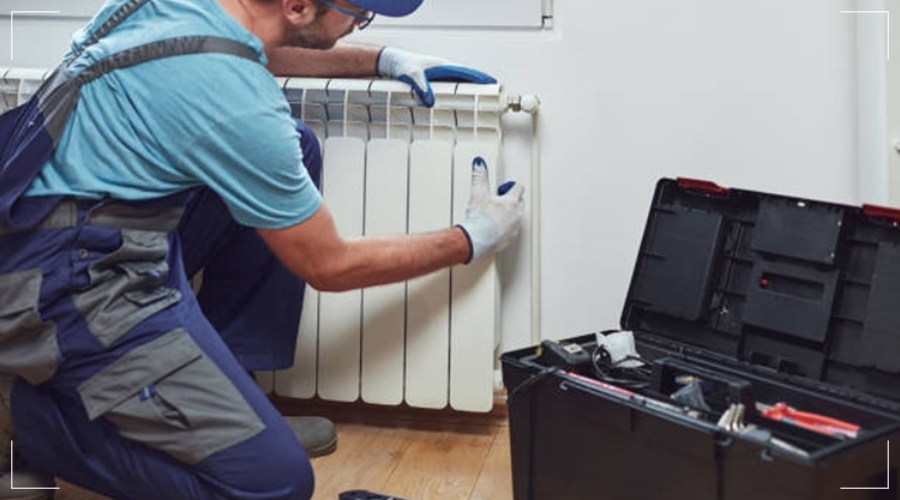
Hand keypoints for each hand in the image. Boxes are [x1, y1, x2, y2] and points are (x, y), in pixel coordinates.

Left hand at [377, 47, 496, 107]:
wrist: (391, 62)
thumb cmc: (402, 65)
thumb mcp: (412, 77)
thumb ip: (423, 89)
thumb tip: (432, 102)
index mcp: (443, 66)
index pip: (467, 73)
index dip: (481, 78)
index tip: (493, 84)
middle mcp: (444, 70)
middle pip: (467, 78)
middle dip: (480, 85)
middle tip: (494, 94)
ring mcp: (440, 76)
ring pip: (460, 83)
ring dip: (470, 90)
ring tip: (482, 101)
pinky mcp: (434, 82)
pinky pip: (451, 88)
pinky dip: (459, 93)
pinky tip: (461, 102)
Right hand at [457, 157, 524, 262]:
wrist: (475, 240)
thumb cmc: (478, 219)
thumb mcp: (478, 194)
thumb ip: (479, 177)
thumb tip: (479, 164)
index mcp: (512, 202)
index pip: (519, 188)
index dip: (510, 186)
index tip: (503, 188)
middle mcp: (517, 215)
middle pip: (520, 203)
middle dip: (511, 200)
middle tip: (497, 201)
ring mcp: (514, 228)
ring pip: (517, 217)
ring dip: (509, 214)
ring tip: (494, 215)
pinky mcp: (509, 239)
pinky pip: (512, 230)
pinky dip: (505, 228)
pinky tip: (493, 228)